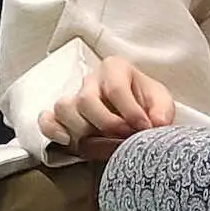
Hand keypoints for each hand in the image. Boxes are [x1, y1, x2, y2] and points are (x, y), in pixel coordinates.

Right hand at [38, 56, 175, 144]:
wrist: (135, 113)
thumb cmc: (146, 103)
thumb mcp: (161, 101)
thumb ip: (162, 110)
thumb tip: (157, 123)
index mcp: (115, 68)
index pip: (115, 87)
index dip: (130, 111)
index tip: (144, 128)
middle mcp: (90, 81)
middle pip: (86, 100)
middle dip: (106, 123)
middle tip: (124, 138)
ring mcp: (74, 98)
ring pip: (64, 109)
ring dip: (83, 130)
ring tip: (103, 142)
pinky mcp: (62, 118)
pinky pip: (47, 120)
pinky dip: (54, 131)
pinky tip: (69, 141)